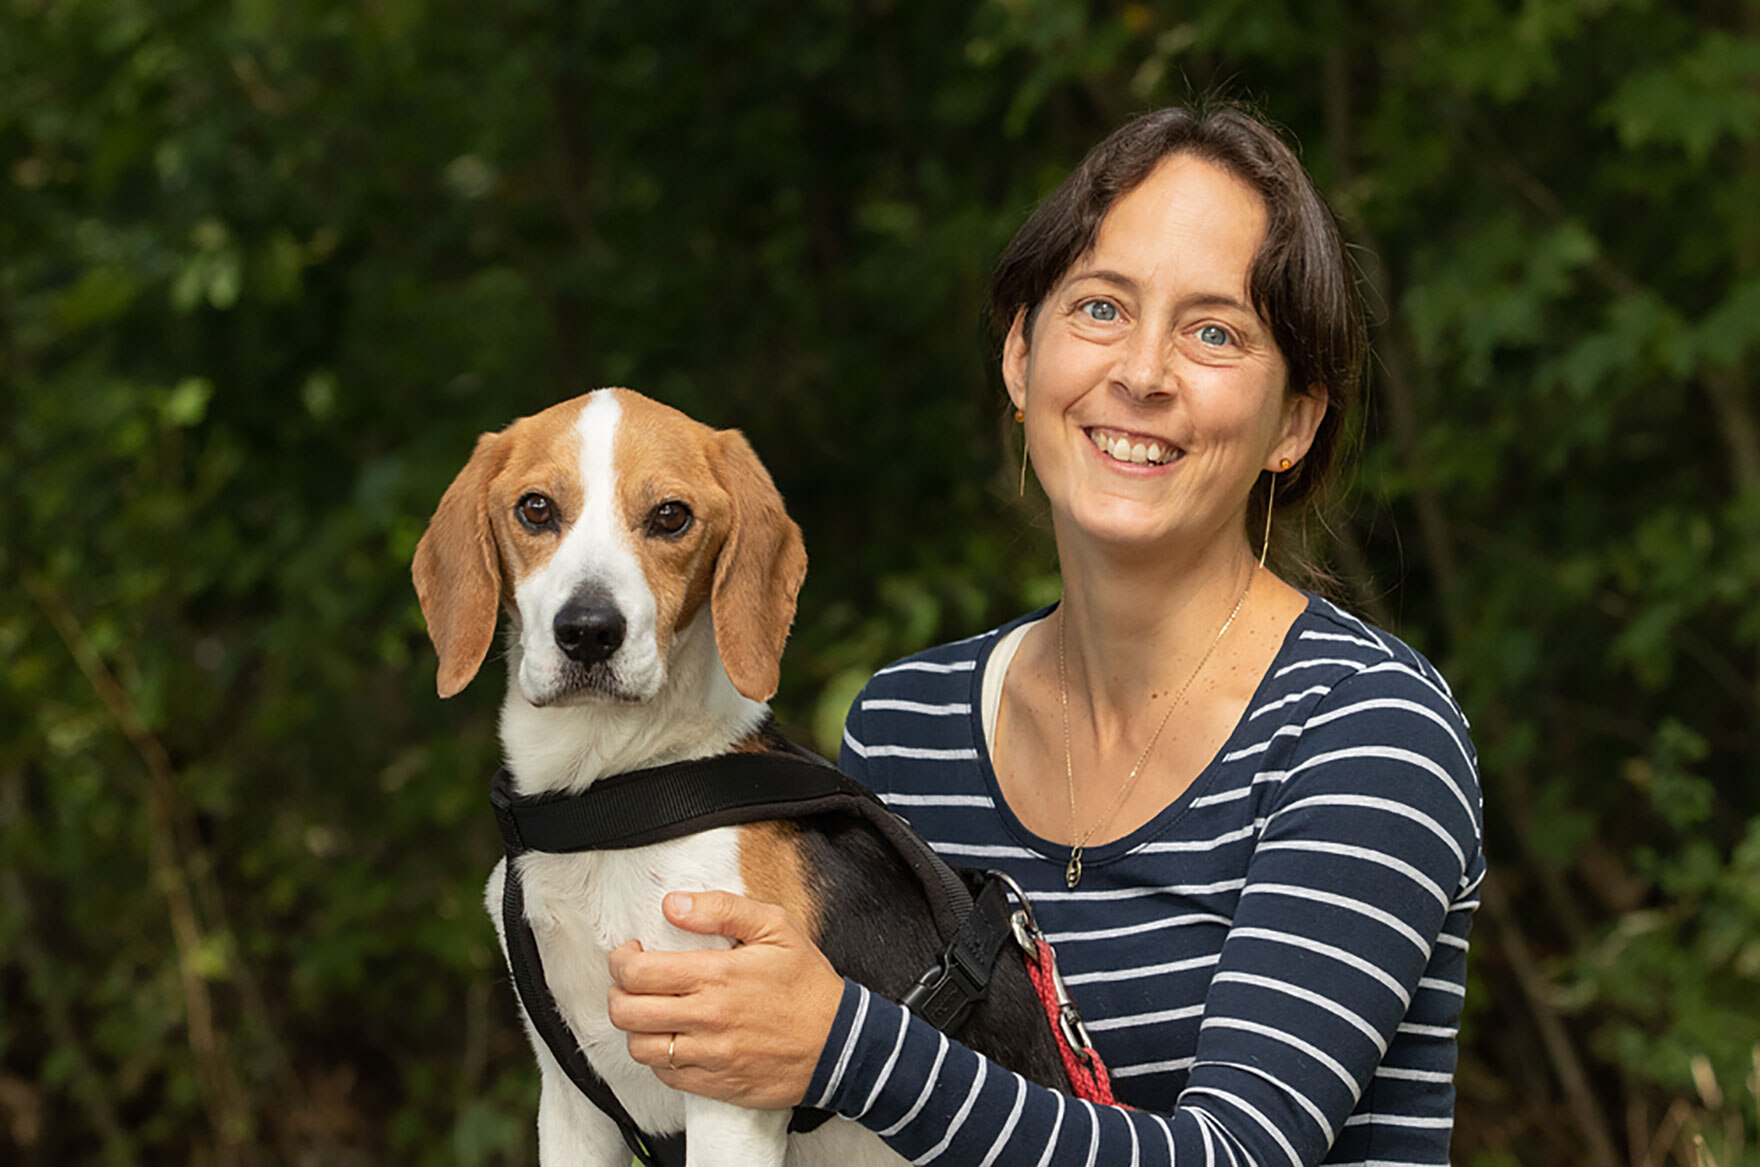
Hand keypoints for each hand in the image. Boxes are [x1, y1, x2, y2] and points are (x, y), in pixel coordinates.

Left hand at [606, 890, 845, 1109]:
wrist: (841, 1043)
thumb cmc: (807, 983)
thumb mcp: (777, 927)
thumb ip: (722, 908)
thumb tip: (673, 904)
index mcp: (717, 975)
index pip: (638, 972)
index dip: (621, 961)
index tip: (630, 953)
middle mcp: (708, 1018)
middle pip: (627, 1012)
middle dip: (618, 993)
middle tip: (631, 984)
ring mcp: (710, 1055)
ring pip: (640, 1047)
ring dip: (636, 1028)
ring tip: (650, 1013)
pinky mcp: (717, 1084)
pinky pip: (666, 1076)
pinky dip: (660, 1058)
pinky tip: (674, 1039)